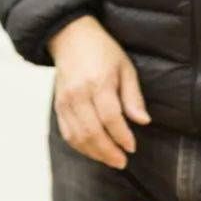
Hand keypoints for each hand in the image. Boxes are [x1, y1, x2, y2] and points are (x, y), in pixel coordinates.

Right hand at [49, 15, 150, 168]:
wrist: (70, 38)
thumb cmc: (103, 51)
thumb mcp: (125, 68)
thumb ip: (133, 96)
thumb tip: (143, 121)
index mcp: (98, 83)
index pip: (110, 118)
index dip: (122, 136)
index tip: (132, 147)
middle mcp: (78, 95)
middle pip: (92, 131)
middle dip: (108, 151)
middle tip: (122, 162)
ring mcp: (65, 102)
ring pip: (78, 136)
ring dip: (94, 153)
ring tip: (110, 160)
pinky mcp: (58, 107)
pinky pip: (67, 133)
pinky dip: (80, 146)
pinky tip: (93, 151)